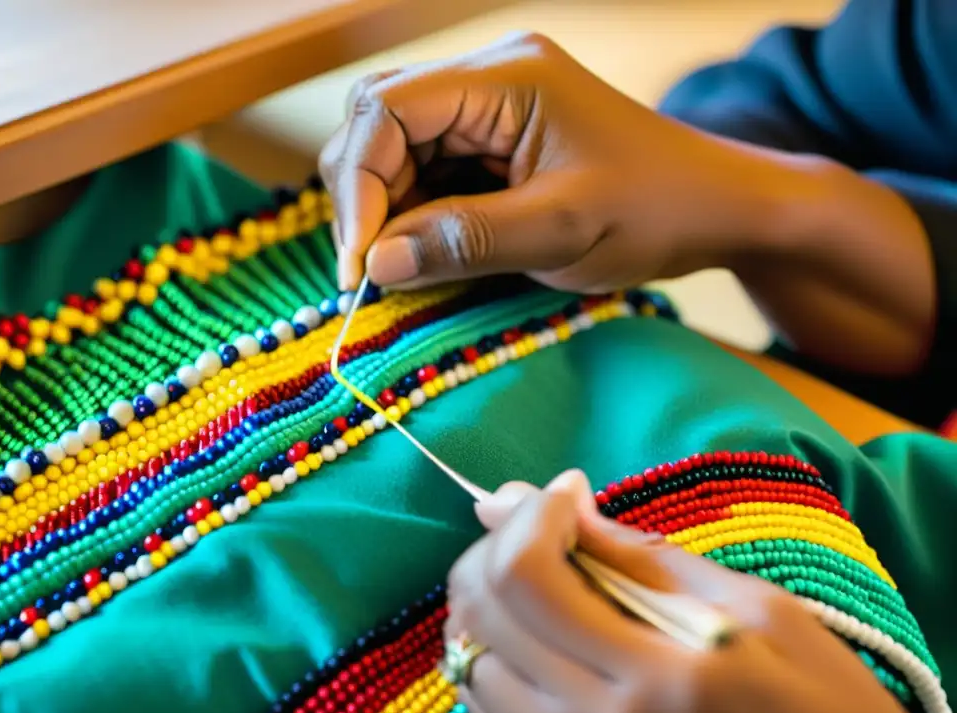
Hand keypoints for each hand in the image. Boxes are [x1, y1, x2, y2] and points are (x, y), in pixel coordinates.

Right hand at [319, 32, 807, 292]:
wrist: (716, 207)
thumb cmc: (655, 211)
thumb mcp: (560, 231)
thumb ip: (463, 242)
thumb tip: (376, 264)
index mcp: (507, 77)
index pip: (389, 109)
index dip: (361, 185)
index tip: (361, 262)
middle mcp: (490, 76)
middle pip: (380, 121)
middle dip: (366, 196)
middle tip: (370, 271)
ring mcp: (492, 105)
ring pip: (398, 147)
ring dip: (388, 209)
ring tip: (398, 270)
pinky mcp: (497, 139)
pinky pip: (431, 168)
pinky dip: (416, 213)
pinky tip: (425, 253)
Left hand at [447, 470, 934, 712]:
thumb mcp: (762, 617)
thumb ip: (646, 558)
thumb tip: (562, 498)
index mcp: (653, 683)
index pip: (525, 574)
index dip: (531, 512)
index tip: (569, 493)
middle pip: (478, 608)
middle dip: (501, 543)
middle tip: (554, 526)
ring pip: (468, 653)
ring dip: (498, 598)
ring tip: (561, 585)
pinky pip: (482, 701)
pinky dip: (502, 649)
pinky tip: (554, 639)